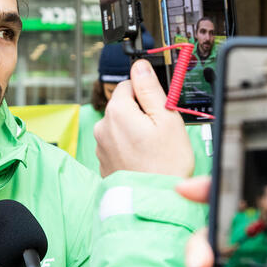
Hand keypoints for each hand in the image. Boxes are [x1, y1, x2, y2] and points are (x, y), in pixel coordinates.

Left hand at [94, 58, 194, 177]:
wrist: (154, 200)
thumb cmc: (166, 163)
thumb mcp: (166, 118)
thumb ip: (150, 89)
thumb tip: (140, 67)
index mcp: (117, 111)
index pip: (128, 84)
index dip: (147, 94)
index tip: (160, 109)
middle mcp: (102, 127)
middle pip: (124, 106)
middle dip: (141, 113)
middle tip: (160, 131)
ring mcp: (100, 146)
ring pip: (120, 126)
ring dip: (135, 130)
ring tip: (153, 148)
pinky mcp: (104, 162)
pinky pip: (117, 145)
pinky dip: (129, 147)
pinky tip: (144, 159)